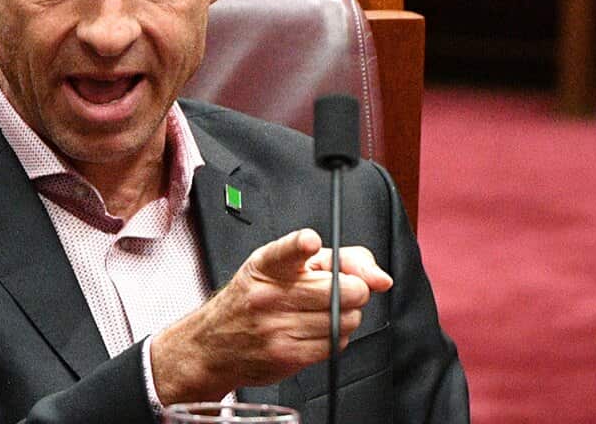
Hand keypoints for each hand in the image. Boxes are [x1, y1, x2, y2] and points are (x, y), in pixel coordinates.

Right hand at [149, 229, 392, 403]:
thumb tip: (380, 278)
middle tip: (340, 290)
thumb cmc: (254, 299)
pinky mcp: (287, 354)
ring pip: (346, 319)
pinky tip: (315, 329)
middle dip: (354, 290)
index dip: (301, 245)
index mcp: (269, 264)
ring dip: (345, 315)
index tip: (309, 242)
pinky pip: (336, 343)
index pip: (287, 250)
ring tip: (321, 311)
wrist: (214, 343)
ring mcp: (278, 326)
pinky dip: (335, 336)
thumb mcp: (286, 266)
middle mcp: (270, 294)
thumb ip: (339, 260)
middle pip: (344, 289)